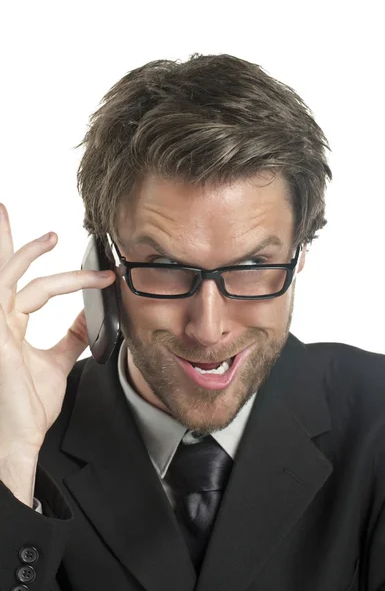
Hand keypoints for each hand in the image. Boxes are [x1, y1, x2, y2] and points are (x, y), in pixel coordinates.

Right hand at [0, 203, 115, 457]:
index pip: (39, 289)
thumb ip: (71, 338)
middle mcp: (1, 319)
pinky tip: (37, 253)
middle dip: (14, 241)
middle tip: (26, 217)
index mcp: (12, 324)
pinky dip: (18, 269)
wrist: (18, 437)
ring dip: (24, 250)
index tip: (105, 277)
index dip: (72, 280)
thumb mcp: (57, 362)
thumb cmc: (28, 405)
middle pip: (8, 271)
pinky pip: (7, 292)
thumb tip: (88, 318)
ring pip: (6, 275)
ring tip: (50, 235)